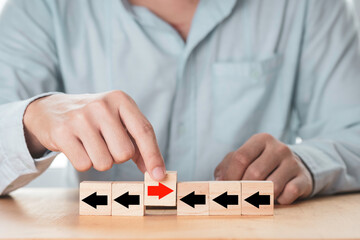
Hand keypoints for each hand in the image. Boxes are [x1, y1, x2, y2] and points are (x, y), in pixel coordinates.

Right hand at [23, 91, 165, 180]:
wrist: (52, 109)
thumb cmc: (95, 119)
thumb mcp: (118, 121)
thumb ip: (138, 144)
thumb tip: (156, 171)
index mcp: (120, 99)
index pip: (144, 131)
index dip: (153, 156)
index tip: (159, 175)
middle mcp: (102, 105)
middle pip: (124, 153)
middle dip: (117, 157)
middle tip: (106, 144)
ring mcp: (80, 118)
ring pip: (104, 163)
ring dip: (100, 161)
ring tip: (90, 145)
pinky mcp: (62, 132)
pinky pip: (84, 165)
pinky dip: (83, 162)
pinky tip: (77, 147)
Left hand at [214, 133, 312, 203]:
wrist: (295, 165)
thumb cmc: (261, 163)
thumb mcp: (245, 159)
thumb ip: (227, 166)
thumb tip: (219, 181)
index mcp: (261, 140)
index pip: (240, 158)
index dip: (230, 176)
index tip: (226, 187)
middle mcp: (278, 148)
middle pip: (254, 173)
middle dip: (244, 188)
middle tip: (239, 197)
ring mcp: (293, 162)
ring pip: (271, 186)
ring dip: (262, 195)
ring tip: (259, 195)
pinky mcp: (303, 178)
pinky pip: (288, 193)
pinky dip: (279, 200)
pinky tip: (277, 197)